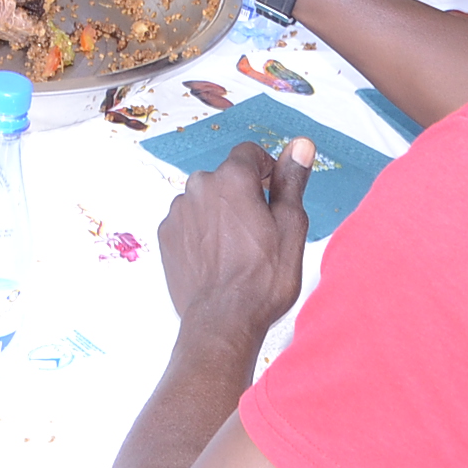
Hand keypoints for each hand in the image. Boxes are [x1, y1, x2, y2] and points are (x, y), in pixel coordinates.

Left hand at [157, 138, 313, 339]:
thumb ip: (292, 180)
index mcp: (231, 178)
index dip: (267, 170)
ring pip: (206, 200)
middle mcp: (198, 186)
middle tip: (260, 232)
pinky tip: (218, 259)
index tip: (274, 194)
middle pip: (226, 178)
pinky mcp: (166, 234)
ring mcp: (178, 211)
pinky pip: (189, 221)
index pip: (249, 152)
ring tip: (238, 251)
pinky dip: (202, 232)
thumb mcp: (291, 226)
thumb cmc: (262, 280)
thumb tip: (301, 145)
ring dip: (221, 214)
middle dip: (243, 195)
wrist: (223, 321)